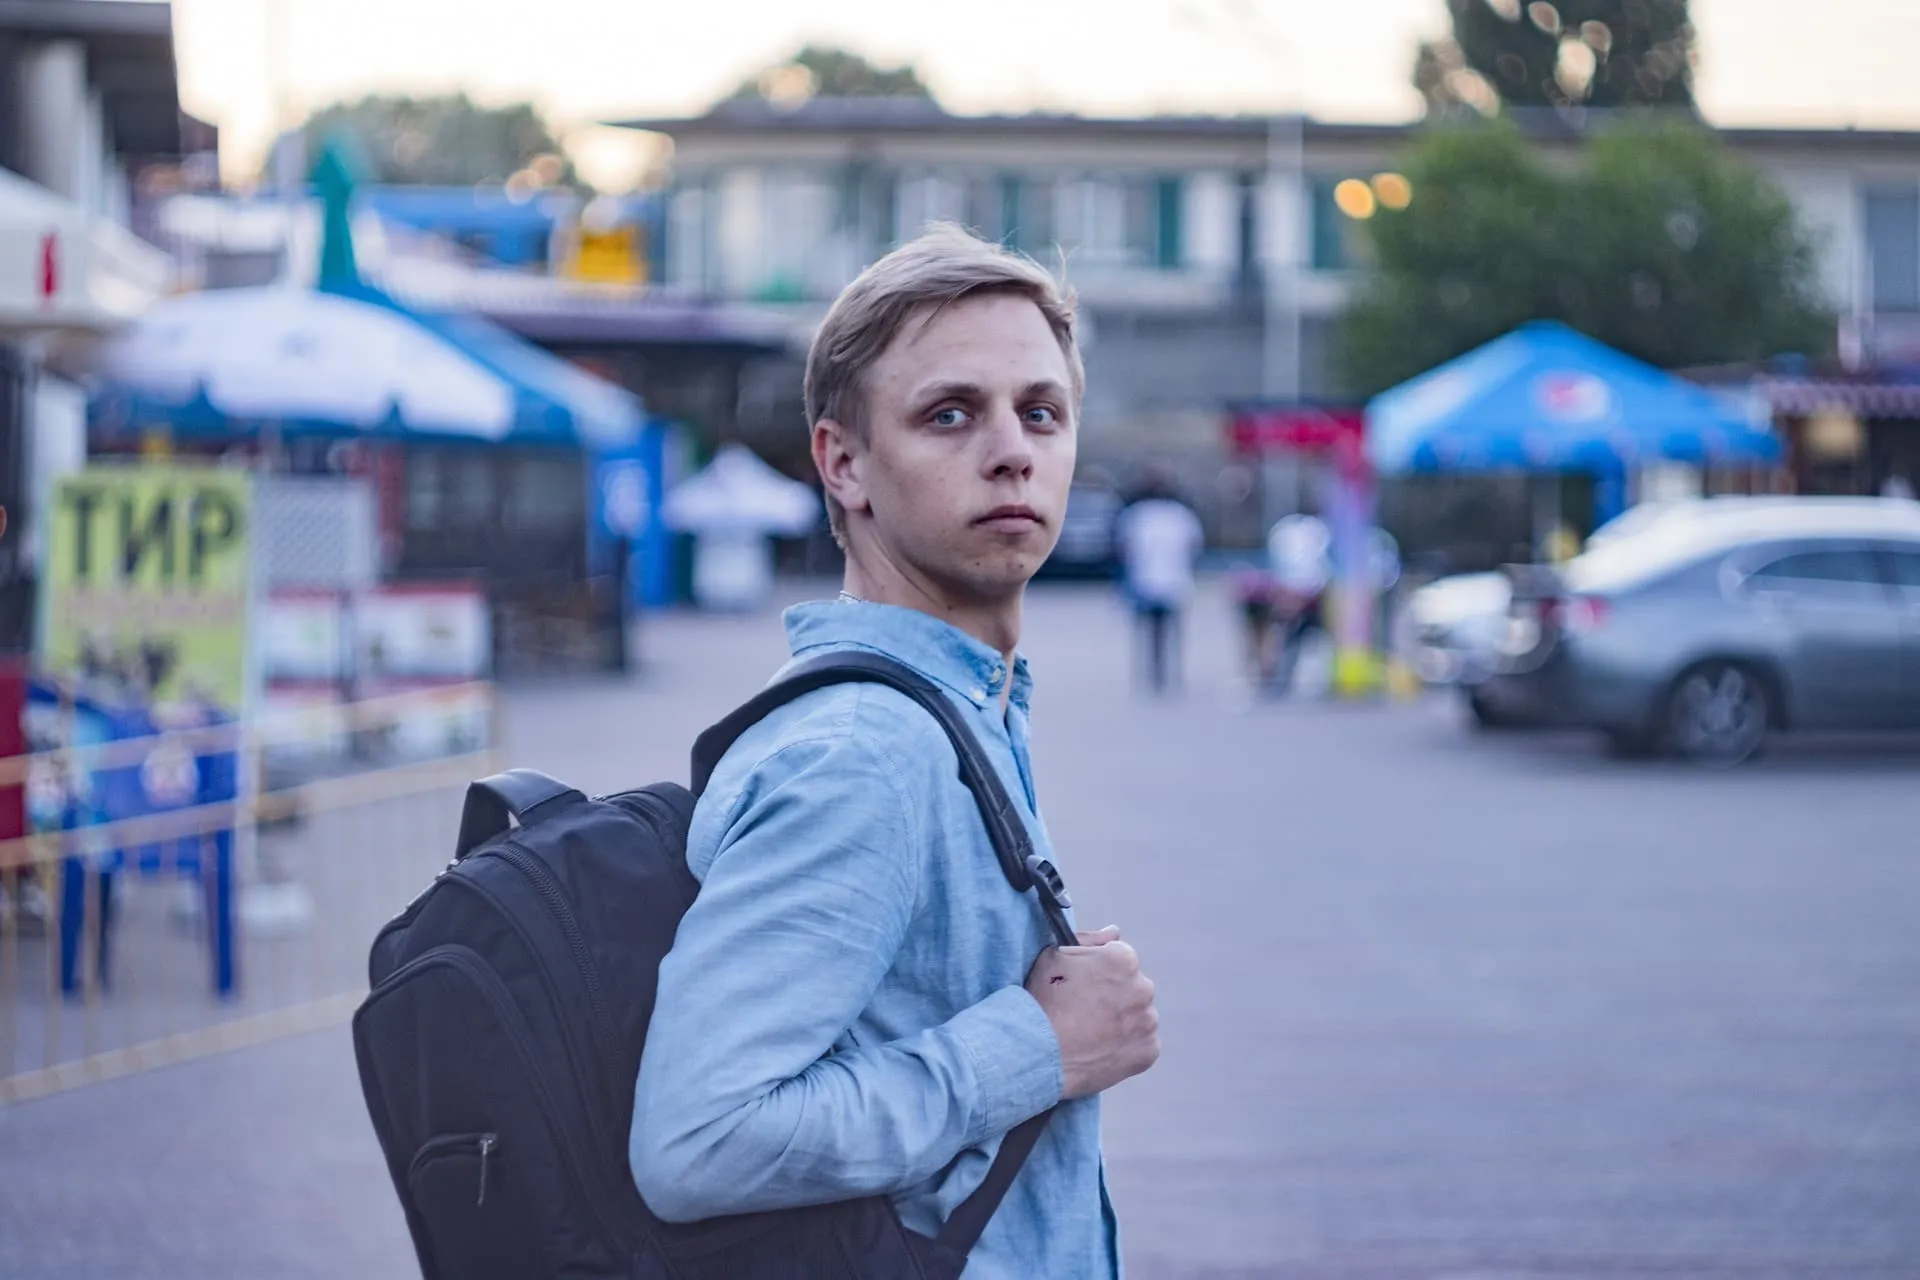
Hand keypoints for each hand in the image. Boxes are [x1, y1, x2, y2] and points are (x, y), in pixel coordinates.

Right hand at [1025, 926, 1158, 1099]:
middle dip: (1113, 996)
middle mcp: (1144, 987)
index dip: (1097, 973)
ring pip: (1138, 1015)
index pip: (1119, 959)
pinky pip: (1141, 1043)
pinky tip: (1100, 1049)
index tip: (1080, 989)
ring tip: (1090, 1033)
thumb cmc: (1040, 1002)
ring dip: (1121, 1020)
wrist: (1037, 1055)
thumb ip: (1089, 940)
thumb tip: (1114, 932)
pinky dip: (1126, 1046)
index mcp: (1123, 958)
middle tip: (1083, 1012)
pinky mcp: (1149, 1051)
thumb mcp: (1053, 957)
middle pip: (1132, 987)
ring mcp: (1148, 1021)